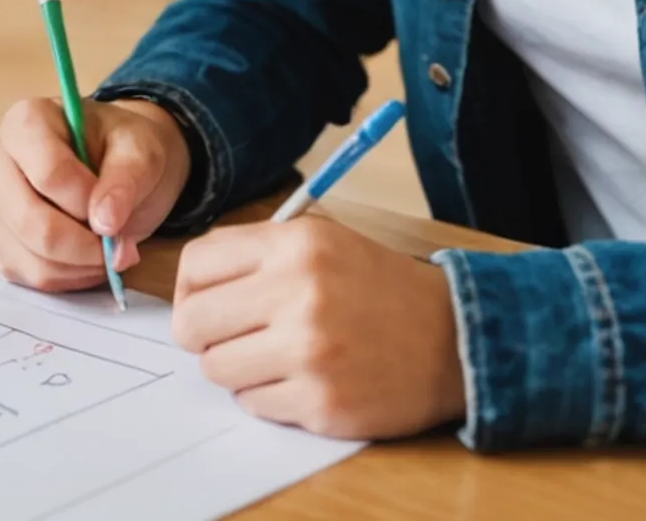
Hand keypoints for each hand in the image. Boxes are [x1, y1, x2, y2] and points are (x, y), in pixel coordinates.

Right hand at [0, 97, 190, 291]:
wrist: (115, 167)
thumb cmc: (123, 151)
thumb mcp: (141, 151)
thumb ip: (126, 179)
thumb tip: (105, 222)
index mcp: (25, 122)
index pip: (48, 173)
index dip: (88, 201)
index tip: (116, 208)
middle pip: (29, 221)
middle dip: (84, 245)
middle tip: (121, 246)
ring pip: (29, 258)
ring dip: (80, 267)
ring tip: (108, 251)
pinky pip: (27, 277)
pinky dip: (66, 278)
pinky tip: (86, 260)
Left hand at [169, 217, 464, 438]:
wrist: (454, 339)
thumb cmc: (379, 289)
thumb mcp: (323, 241)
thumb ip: (256, 252)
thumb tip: (191, 286)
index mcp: (295, 245)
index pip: (195, 266)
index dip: (191, 290)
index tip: (205, 303)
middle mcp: (299, 294)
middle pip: (192, 323)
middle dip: (203, 334)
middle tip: (233, 336)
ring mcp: (310, 352)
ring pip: (216, 369)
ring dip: (236, 368)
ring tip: (273, 357)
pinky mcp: (322, 402)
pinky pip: (253, 405)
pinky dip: (268, 397)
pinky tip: (302, 380)